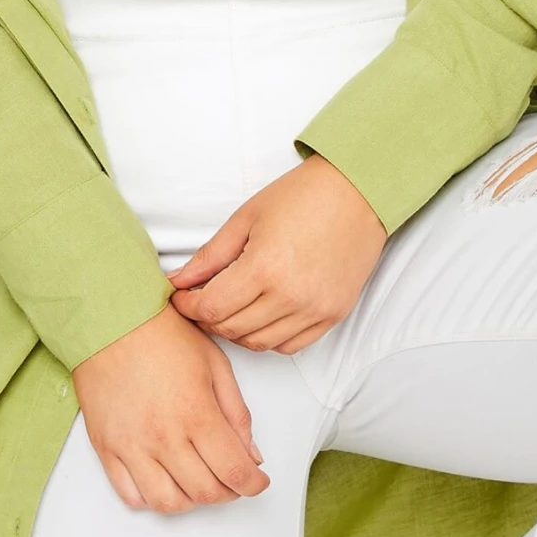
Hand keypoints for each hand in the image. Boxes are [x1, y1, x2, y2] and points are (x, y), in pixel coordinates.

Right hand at [71, 301, 271, 512]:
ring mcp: (132, 446)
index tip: (257, 482)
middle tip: (233, 480)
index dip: (253, 485)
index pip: (234, 471)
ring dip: (191, 501)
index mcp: (196, 413)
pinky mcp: (107, 448)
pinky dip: (152, 499)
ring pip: (168, 503)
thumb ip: (237, 414)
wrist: (110, 321)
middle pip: (205, 492)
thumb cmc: (161, 335)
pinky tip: (165, 480)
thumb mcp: (215, 365)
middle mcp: (164, 436)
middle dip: (228, 493)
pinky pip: (130, 495)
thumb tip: (250, 454)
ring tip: (199, 482)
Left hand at [166, 154, 388, 353]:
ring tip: (230, 308)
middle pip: (231, 329)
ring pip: (258, 343)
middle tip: (200, 302)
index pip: (211, 308)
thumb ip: (210, 256)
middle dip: (207, 319)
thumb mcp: (246, 218)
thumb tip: (179, 281)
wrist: (358, 191)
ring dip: (236, 331)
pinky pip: (290, 345)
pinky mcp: (333, 315)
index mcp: (264, 267)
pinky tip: (261, 316)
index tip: (181, 297)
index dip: (188, 307)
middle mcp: (290, 296)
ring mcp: (314, 309)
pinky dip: (268, 337)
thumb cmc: (303, 196)